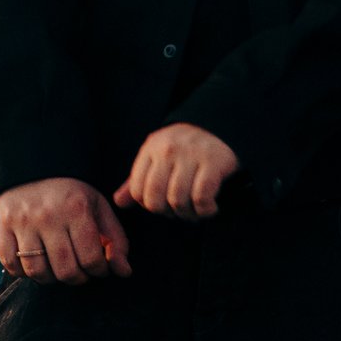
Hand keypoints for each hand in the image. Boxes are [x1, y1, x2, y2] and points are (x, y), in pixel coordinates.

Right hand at [0, 177, 131, 281]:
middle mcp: (48, 216)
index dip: (98, 271)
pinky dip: (22, 272)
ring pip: (37, 272)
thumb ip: (116, 239)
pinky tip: (33, 262)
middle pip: (65, 271)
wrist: (32, 164)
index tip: (97, 267)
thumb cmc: (70, 191)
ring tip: (56, 267)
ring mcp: (22, 222)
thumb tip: (124, 272)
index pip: (91, 259)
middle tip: (78, 271)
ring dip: (50, 278)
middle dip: (76, 278)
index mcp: (76, 209)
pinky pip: (10, 264)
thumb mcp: (98, 207)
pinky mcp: (2, 225)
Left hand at [117, 123, 242, 219]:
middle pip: (155, 199)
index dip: (149, 205)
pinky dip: (205, 210)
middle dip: (167, 213)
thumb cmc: (186, 148)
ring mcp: (190, 154)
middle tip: (179, 211)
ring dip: (188, 215)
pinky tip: (210, 208)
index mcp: (151, 148)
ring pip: (178, 200)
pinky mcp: (213, 162)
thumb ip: (137, 179)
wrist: (222, 125)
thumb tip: (118, 202)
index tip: (163, 205)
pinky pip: (201, 197)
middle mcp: (168, 150)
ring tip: (195, 212)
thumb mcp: (158, 156)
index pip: (137, 190)